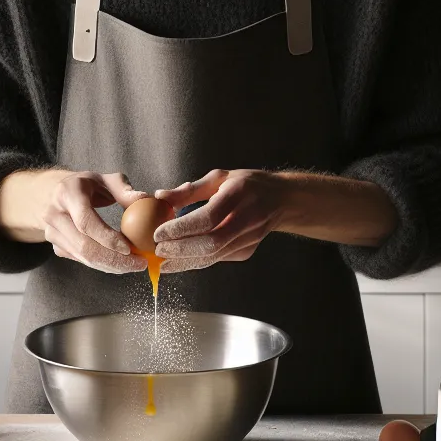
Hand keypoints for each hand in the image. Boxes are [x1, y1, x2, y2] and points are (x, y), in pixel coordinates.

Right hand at [39, 171, 148, 273]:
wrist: (55, 193)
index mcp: (67, 194)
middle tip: (138, 263)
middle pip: (85, 246)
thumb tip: (144, 199)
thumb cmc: (86, 185)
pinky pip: (83, 260)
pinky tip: (120, 263)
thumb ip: (123, 188)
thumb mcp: (104, 179)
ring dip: (111, 266)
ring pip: (84, 257)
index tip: (129, 248)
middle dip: (114, 259)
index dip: (107, 238)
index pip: (85, 222)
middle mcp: (55, 215)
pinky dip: (103, 265)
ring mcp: (53, 233)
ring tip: (134, 265)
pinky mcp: (57, 247)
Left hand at [151, 169, 288, 272]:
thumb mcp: (219, 178)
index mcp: (239, 195)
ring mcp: (250, 238)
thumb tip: (160, 197)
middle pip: (211, 243)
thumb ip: (189, 190)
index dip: (181, 229)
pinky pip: (217, 259)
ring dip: (185, 262)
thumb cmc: (247, 185)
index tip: (158, 233)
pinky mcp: (247, 251)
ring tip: (163, 263)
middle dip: (180, 251)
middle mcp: (247, 219)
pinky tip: (179, 261)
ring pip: (214, 257)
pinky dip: (196, 262)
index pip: (207, 218)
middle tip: (158, 251)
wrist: (282, 200)